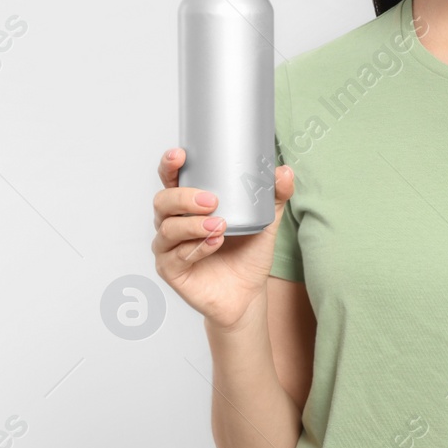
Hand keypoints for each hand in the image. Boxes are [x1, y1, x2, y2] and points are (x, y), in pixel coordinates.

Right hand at [150, 146, 294, 330]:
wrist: (248, 293)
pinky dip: (196, 248)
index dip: (169, 165)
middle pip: (163, 201)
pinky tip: (214, 244)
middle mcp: (173, 221)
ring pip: (167, 227)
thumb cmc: (248, 252)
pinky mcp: (170, 270)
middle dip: (184, 197)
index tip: (180, 155)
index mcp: (189, 204)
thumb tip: (284, 171)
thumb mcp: (265, 220)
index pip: (171, 179)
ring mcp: (168, 247)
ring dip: (193, 224)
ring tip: (220, 226)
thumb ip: (274, 195)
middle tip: (212, 201)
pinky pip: (175, 256)